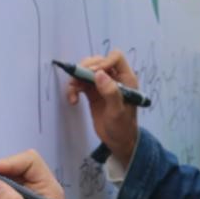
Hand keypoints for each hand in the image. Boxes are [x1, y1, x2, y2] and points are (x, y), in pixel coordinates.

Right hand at [68, 49, 138, 164]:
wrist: (118, 141)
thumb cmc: (123, 127)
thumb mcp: (117, 112)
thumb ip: (111, 92)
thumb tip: (99, 74)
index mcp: (126, 79)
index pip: (116, 57)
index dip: (104, 61)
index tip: (94, 73)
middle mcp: (114, 78)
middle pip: (98, 61)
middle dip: (85, 69)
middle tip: (77, 80)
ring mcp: (102, 84)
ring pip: (86, 71)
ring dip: (76, 79)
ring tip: (73, 94)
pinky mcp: (92, 92)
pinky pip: (80, 83)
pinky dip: (74, 89)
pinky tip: (73, 100)